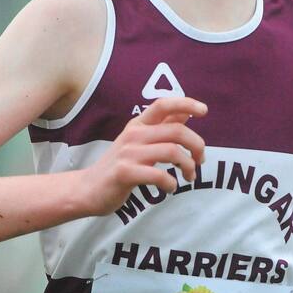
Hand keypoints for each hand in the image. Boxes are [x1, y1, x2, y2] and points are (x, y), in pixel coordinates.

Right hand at [81, 96, 206, 214]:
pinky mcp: (124, 173)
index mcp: (138, 124)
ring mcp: (128, 153)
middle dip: (197, 145)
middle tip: (200, 161)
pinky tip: (170, 188)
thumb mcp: (140, 142)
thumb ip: (162, 128)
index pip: (163, 104)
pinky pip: (158, 175)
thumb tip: (186, 113)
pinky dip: (171, 183)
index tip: (204, 111)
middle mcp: (134, 134)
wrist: (88, 189)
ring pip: (172, 152)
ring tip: (188, 177)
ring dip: (188, 166)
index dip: (186, 103)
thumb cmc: (119, 166)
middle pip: (177, 131)